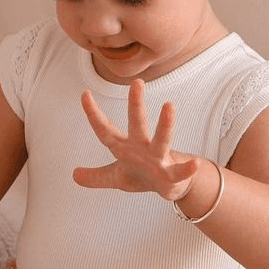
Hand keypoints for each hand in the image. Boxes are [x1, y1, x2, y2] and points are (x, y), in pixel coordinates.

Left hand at [73, 80, 199, 200]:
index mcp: (125, 148)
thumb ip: (96, 177)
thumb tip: (73, 175)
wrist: (168, 186)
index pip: (105, 131)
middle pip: (137, 124)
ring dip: (165, 124)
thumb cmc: (142, 175)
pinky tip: (195, 163)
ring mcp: (158, 159)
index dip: (94, 115)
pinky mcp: (172, 175)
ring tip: (169, 105)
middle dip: (136, 105)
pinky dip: (188, 168)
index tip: (84, 94)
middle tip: (136, 82)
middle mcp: (142, 148)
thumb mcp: (116, 177)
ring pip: (162, 140)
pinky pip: (180, 172)